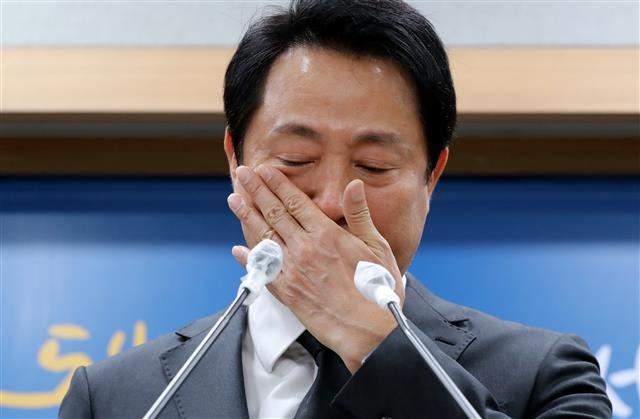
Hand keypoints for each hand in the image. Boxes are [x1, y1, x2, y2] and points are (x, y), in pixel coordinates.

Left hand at [227, 165, 403, 372]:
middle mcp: (304, 249)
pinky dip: (248, 258)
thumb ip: (360, 215)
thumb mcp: (377, 247)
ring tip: (234, 199)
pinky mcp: (287, 293)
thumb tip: (353, 185)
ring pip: (263, 237)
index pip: (296, 202)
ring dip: (246, 216)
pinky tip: (237, 249)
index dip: (277, 184)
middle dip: (256, 191)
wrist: (367, 332)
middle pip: (274, 213)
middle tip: (243, 174)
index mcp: (326, 235)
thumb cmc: (376, 290)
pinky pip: (262, 271)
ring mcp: (292, 271)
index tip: (264, 170)